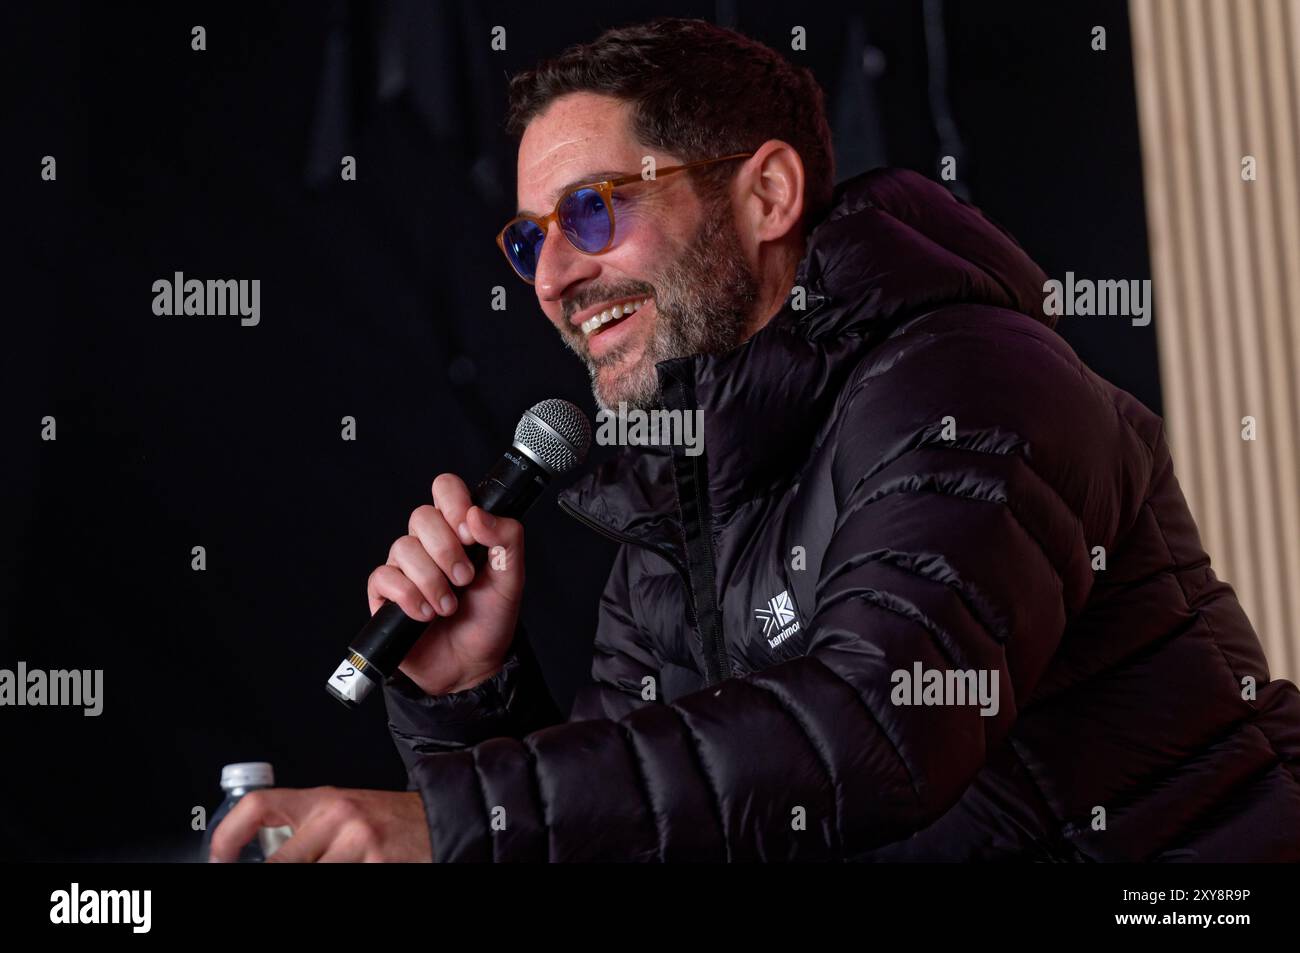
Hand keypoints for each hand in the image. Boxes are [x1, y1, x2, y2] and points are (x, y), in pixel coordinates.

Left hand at [208, 787, 430, 862]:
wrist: (443, 821)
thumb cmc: (390, 822)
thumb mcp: (344, 814)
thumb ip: (305, 832)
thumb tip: (262, 858)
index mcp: (322, 800)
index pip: (258, 806)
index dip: (227, 836)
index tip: (217, 859)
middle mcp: (336, 817)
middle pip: (277, 863)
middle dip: (269, 876)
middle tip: (262, 877)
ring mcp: (357, 843)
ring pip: (305, 875)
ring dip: (310, 881)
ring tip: (323, 868)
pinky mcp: (376, 865)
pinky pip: (340, 883)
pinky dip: (339, 885)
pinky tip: (350, 873)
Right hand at [367, 473, 524, 694]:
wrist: (472, 666)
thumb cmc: (490, 620)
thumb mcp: (511, 579)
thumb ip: (506, 540)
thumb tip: (477, 514)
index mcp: (459, 530)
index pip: (445, 489)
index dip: (454, 503)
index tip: (470, 532)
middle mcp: (429, 543)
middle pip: (421, 516)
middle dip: (446, 550)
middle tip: (464, 579)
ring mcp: (405, 567)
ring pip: (403, 548)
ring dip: (431, 581)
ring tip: (448, 607)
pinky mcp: (386, 593)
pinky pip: (385, 577)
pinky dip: (409, 597)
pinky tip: (425, 614)